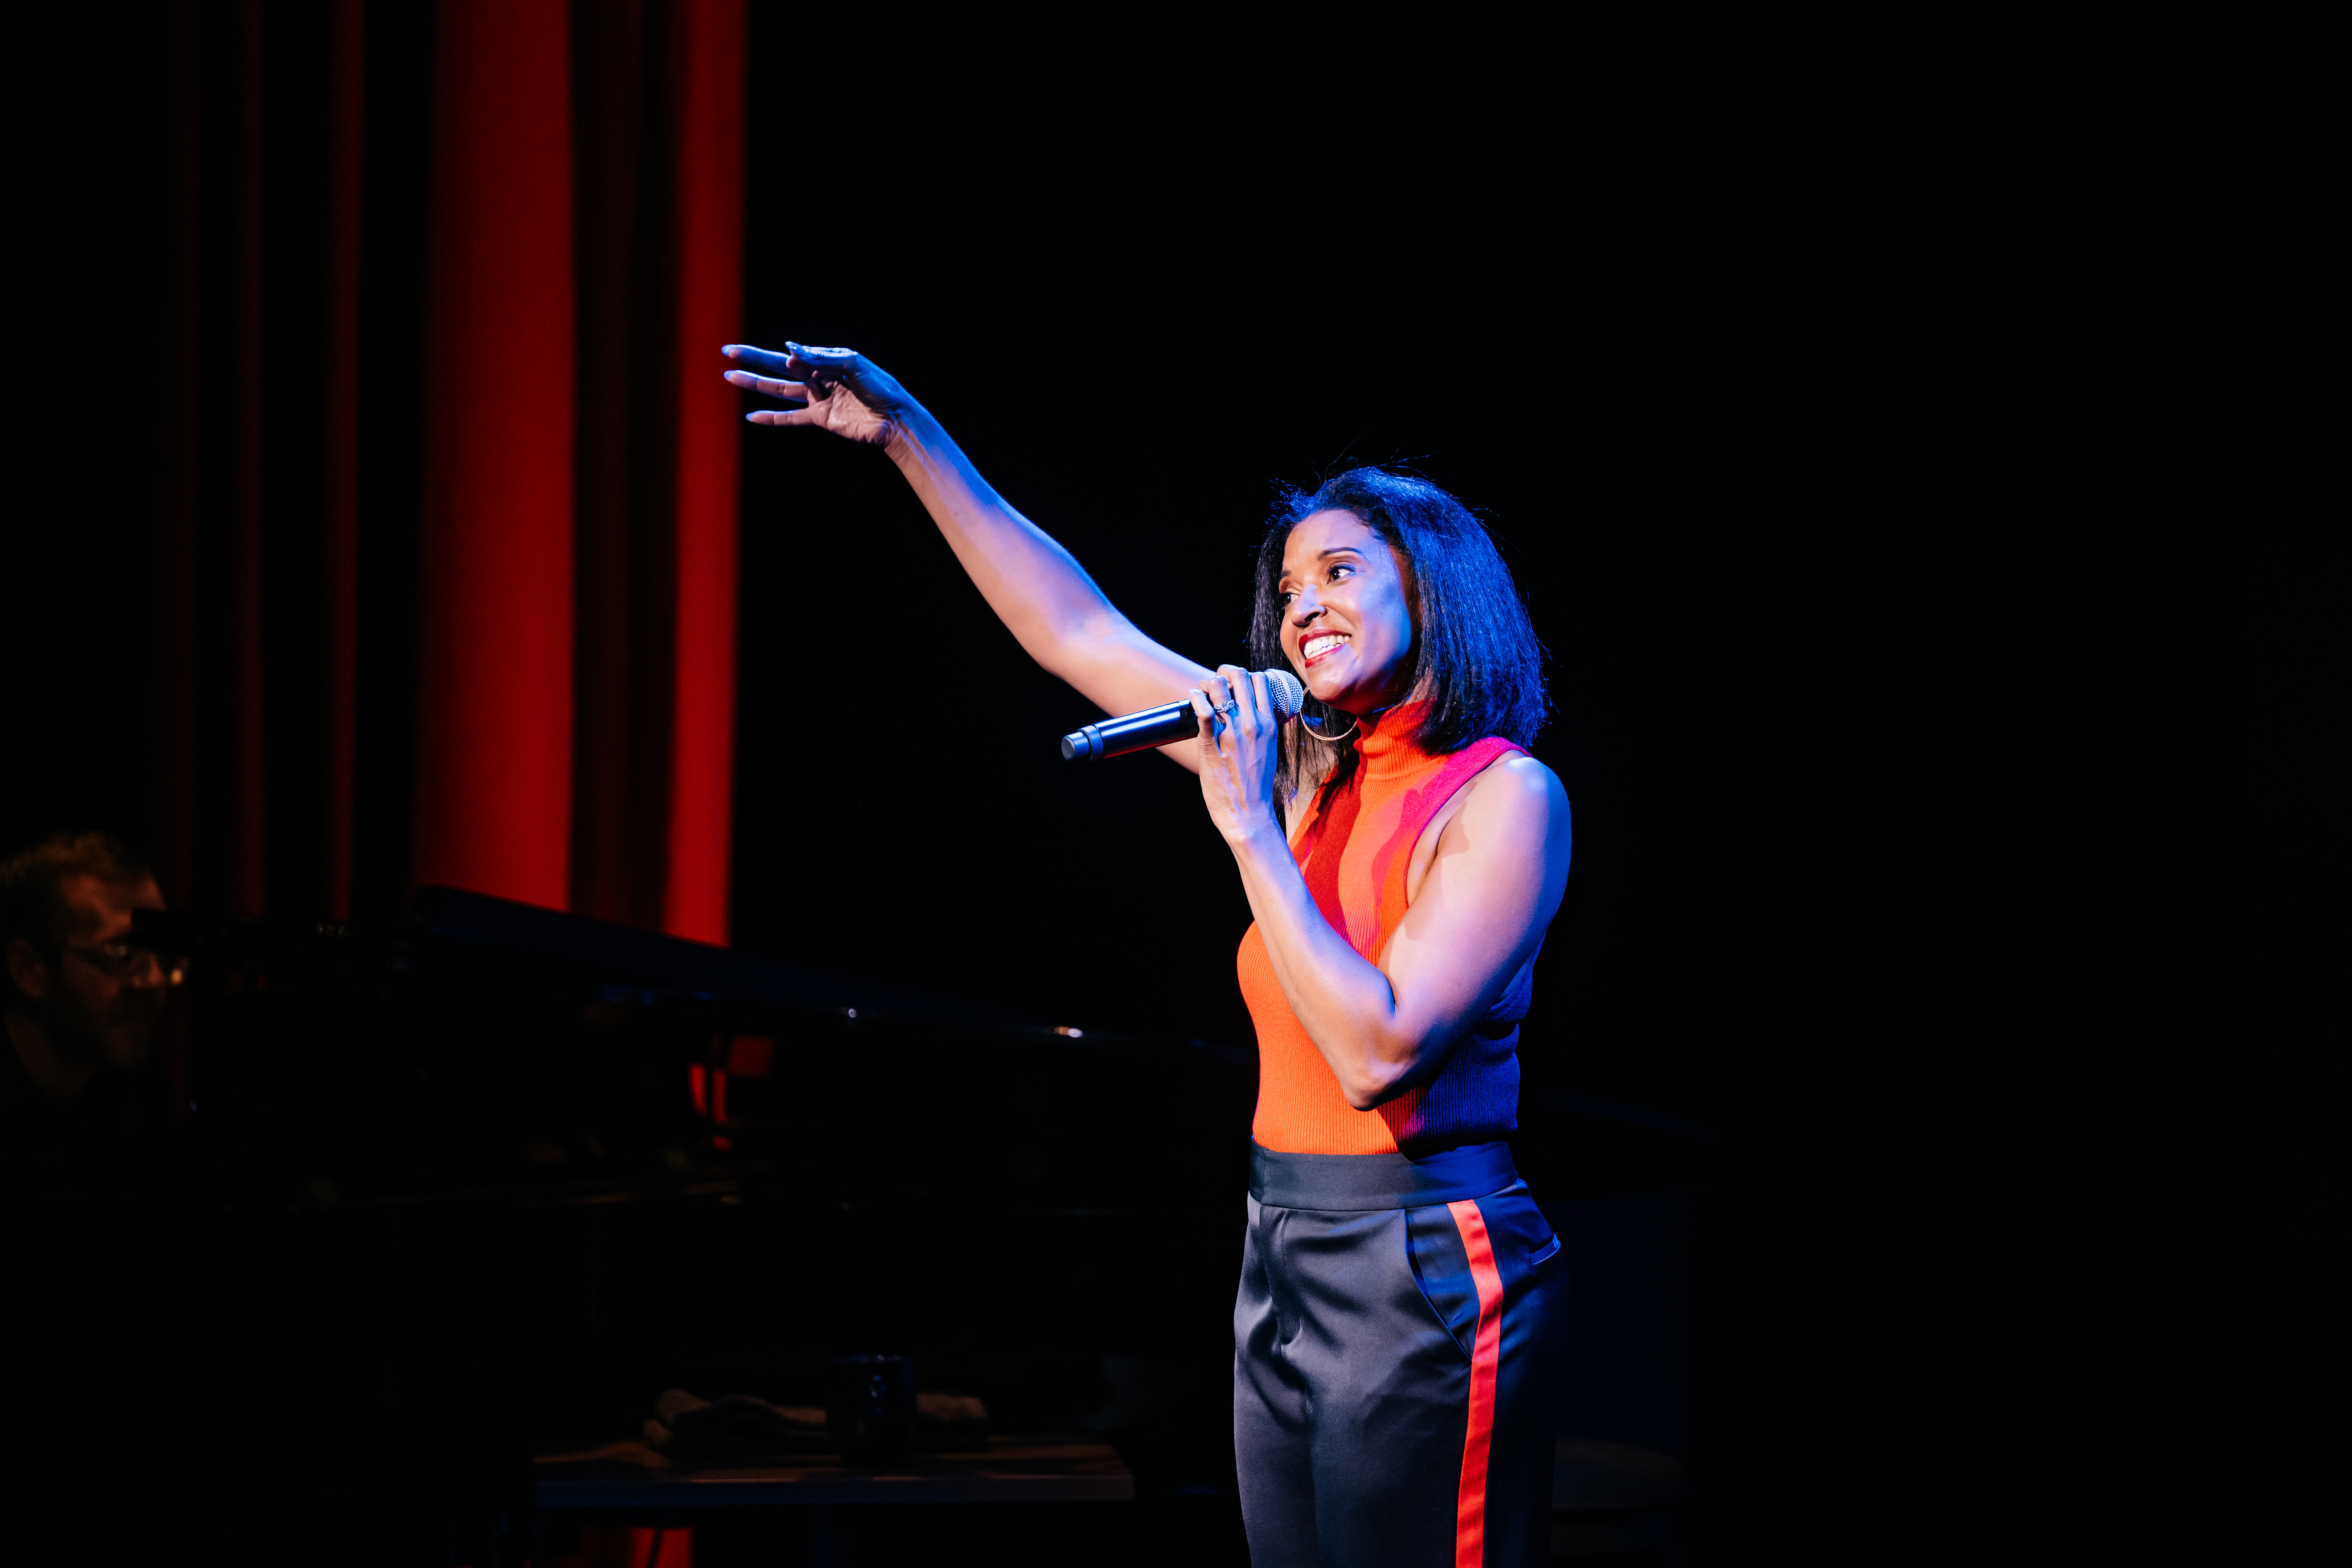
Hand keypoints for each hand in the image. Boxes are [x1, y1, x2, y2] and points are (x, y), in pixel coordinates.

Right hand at [721, 342, 918, 447]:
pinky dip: (772, 418)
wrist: (896, 419)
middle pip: (779, 366)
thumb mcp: (854, 364)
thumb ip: (822, 356)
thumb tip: (789, 350)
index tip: (790, 354)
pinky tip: (752, 416)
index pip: (799, 352)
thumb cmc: (882, 387)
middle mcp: (820, 375)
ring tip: (730, 376)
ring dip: (755, 384)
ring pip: (780, 389)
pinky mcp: (821, 418)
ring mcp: (818, 397)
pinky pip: (791, 417)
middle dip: (754, 358)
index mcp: (828, 358)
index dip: (792, 353)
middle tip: (728, 350)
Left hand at [1191, 666, 1285, 849]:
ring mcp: (1232, 734)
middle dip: (1224, 672)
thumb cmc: (1257, 785)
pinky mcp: (1211, 745)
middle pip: (1239, 677)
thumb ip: (1262, 728)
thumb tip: (1254, 712)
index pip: (1261, 681)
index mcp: (1269, 724)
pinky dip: (1195, 698)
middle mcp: (1252, 724)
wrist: (1249, 814)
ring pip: (1219, 687)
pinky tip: (1193, 699)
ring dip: (1207, 683)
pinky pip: (1203, 711)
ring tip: (1202, 691)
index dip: (1245, 674)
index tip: (1235, 682)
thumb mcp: (1269, 749)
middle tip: (1215, 680)